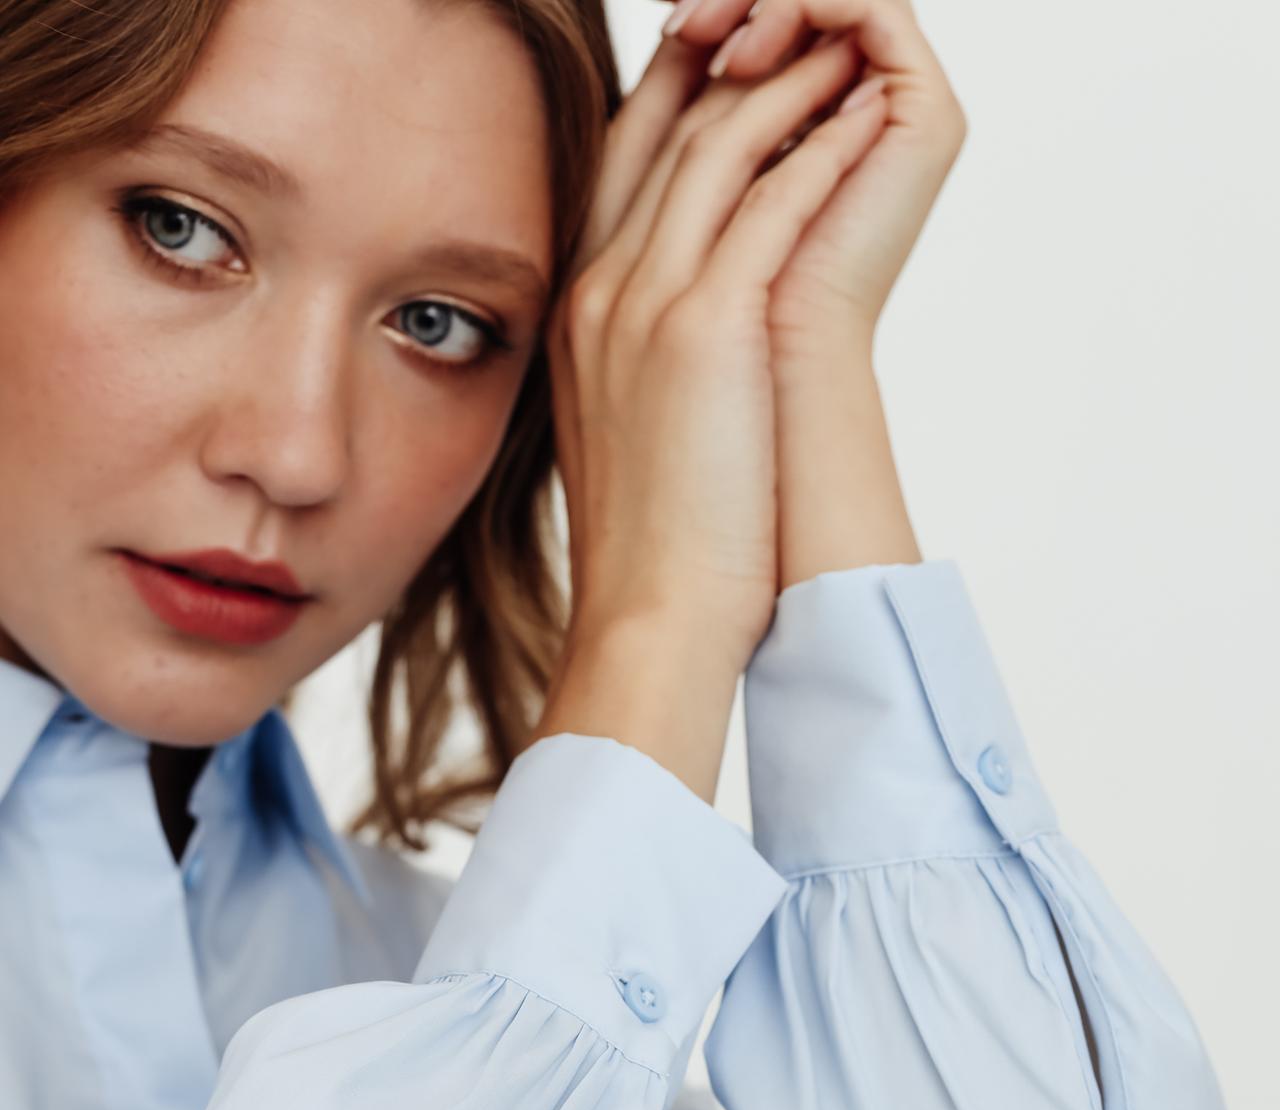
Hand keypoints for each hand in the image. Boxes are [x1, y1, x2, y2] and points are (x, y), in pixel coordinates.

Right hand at [544, 27, 898, 680]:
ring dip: (787, 87)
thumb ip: (639, 364)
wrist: (647, 616)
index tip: (725, 59)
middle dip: (734, 62)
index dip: (676, 93)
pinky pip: (770, 203)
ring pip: (718, 146)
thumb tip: (676, 354)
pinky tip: (863, 124)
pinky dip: (819, 153)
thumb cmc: (650, 551)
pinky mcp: (706, 329)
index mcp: (580, 313)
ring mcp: (645, 302)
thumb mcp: (626, 435)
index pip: (623, 164)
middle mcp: (601, 289)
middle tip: (797, 28)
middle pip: (664, 128)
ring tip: (844, 51)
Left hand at [660, 0, 967, 369]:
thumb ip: (663, 142)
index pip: (763, 45)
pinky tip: (743, 44)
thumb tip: (651, 56)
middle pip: (804, 13)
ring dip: (764, 2)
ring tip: (702, 32)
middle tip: (677, 15)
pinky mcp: (928, 118)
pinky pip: (870, 9)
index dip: (708, 25)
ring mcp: (902, 117)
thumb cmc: (715, 331)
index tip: (658, 22)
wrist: (780, 391)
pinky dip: (806, 7)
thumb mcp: (669, 212)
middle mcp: (863, 123)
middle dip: (733, 2)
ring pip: (837, 3)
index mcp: (812, 145)